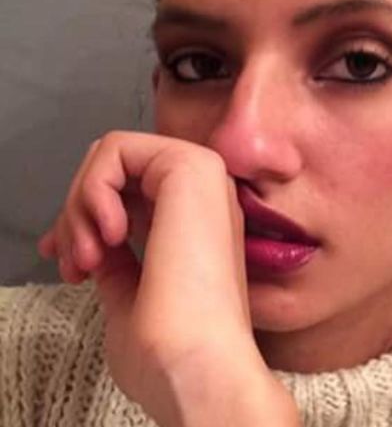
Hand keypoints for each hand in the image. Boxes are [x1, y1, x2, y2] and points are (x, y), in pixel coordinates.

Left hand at [37, 131, 299, 426]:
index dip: (85, 217)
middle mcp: (204, 192)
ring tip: (84, 256)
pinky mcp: (190, 167)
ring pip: (114, 154)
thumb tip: (100, 249)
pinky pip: (119, 149)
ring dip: (81, 203)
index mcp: (196, 222)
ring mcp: (201, 175)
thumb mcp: (129, 298)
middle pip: (116, 169)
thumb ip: (119, 263)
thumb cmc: (171, 346)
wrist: (196, 365)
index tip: (65, 258)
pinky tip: (106, 234)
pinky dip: (92, 189)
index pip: (129, 192)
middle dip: (75, 212)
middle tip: (72, 262)